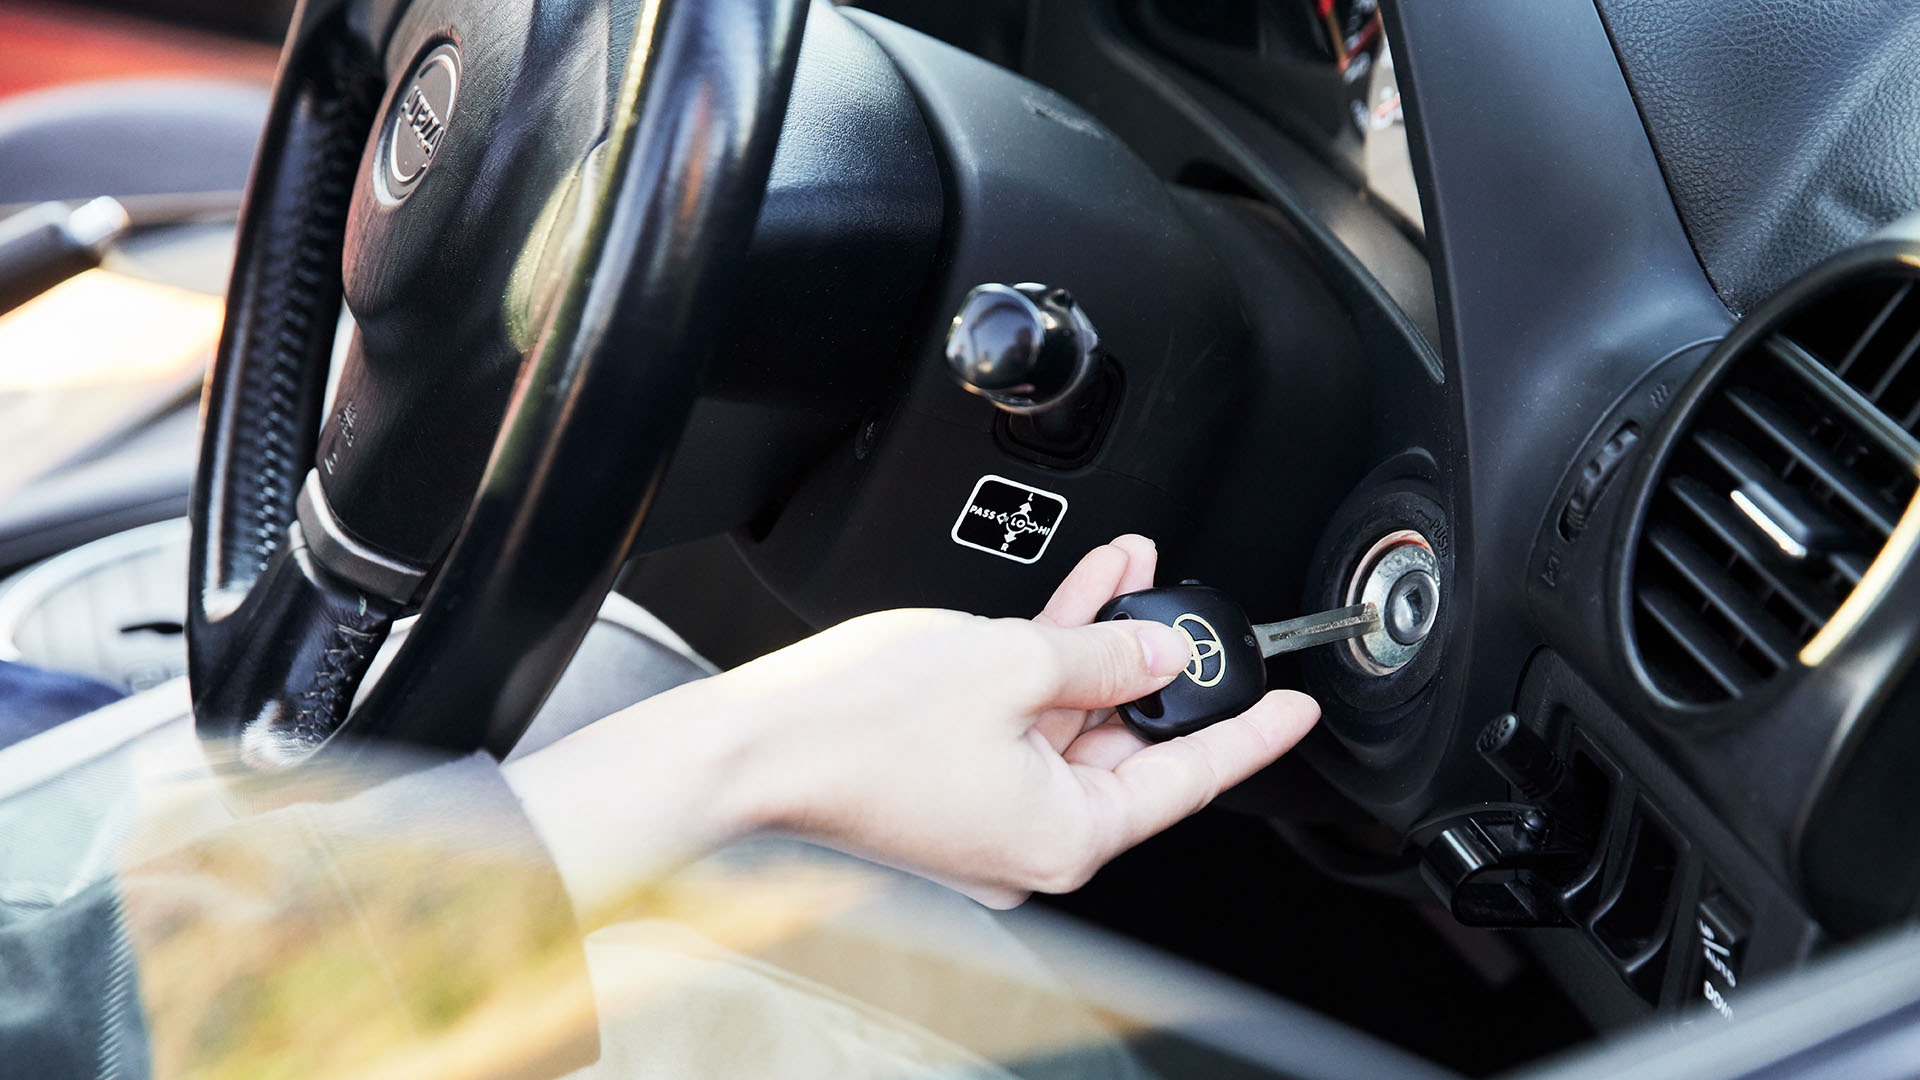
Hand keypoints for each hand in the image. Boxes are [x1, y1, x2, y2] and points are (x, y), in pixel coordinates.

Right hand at [701, 535, 1319, 906]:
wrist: (756, 739)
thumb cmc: (860, 724)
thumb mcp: (1015, 662)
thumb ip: (1105, 654)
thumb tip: (1155, 651)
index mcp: (1065, 834)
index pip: (1186, 780)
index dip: (1247, 735)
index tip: (1292, 711)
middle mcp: (1032, 839)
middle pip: (1125, 742)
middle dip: (1158, 661)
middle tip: (1193, 608)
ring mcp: (990, 812)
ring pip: (1073, 718)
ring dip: (1102, 643)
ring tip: (1132, 569)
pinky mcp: (954, 781)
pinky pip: (1023, 718)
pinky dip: (1049, 661)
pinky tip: (1076, 596)